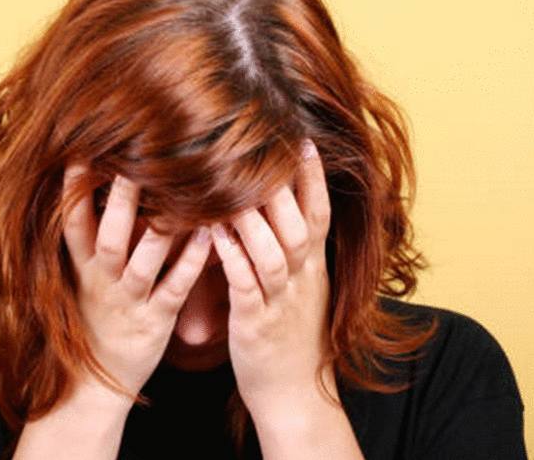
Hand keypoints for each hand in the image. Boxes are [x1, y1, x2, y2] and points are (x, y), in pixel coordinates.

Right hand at [62, 165, 212, 398]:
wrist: (92, 382)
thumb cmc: (93, 320)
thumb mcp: (81, 281)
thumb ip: (88, 241)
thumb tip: (92, 193)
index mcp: (82, 269)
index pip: (73, 224)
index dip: (73, 190)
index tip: (80, 152)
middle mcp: (102, 282)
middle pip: (109, 235)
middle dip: (120, 199)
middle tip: (133, 159)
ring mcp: (130, 301)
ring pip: (142, 260)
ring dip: (160, 227)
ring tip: (179, 191)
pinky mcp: (156, 320)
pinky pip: (175, 288)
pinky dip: (190, 262)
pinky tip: (207, 236)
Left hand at [209, 138, 336, 418]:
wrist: (293, 394)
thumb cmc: (291, 338)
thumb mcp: (301, 292)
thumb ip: (293, 254)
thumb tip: (278, 216)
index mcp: (313, 270)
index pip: (319, 215)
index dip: (313, 178)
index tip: (302, 139)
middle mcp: (302, 280)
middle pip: (298, 224)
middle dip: (283, 185)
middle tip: (264, 144)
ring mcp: (281, 302)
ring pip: (273, 250)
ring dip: (253, 216)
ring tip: (231, 180)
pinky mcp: (256, 323)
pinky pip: (245, 283)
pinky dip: (232, 255)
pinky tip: (214, 231)